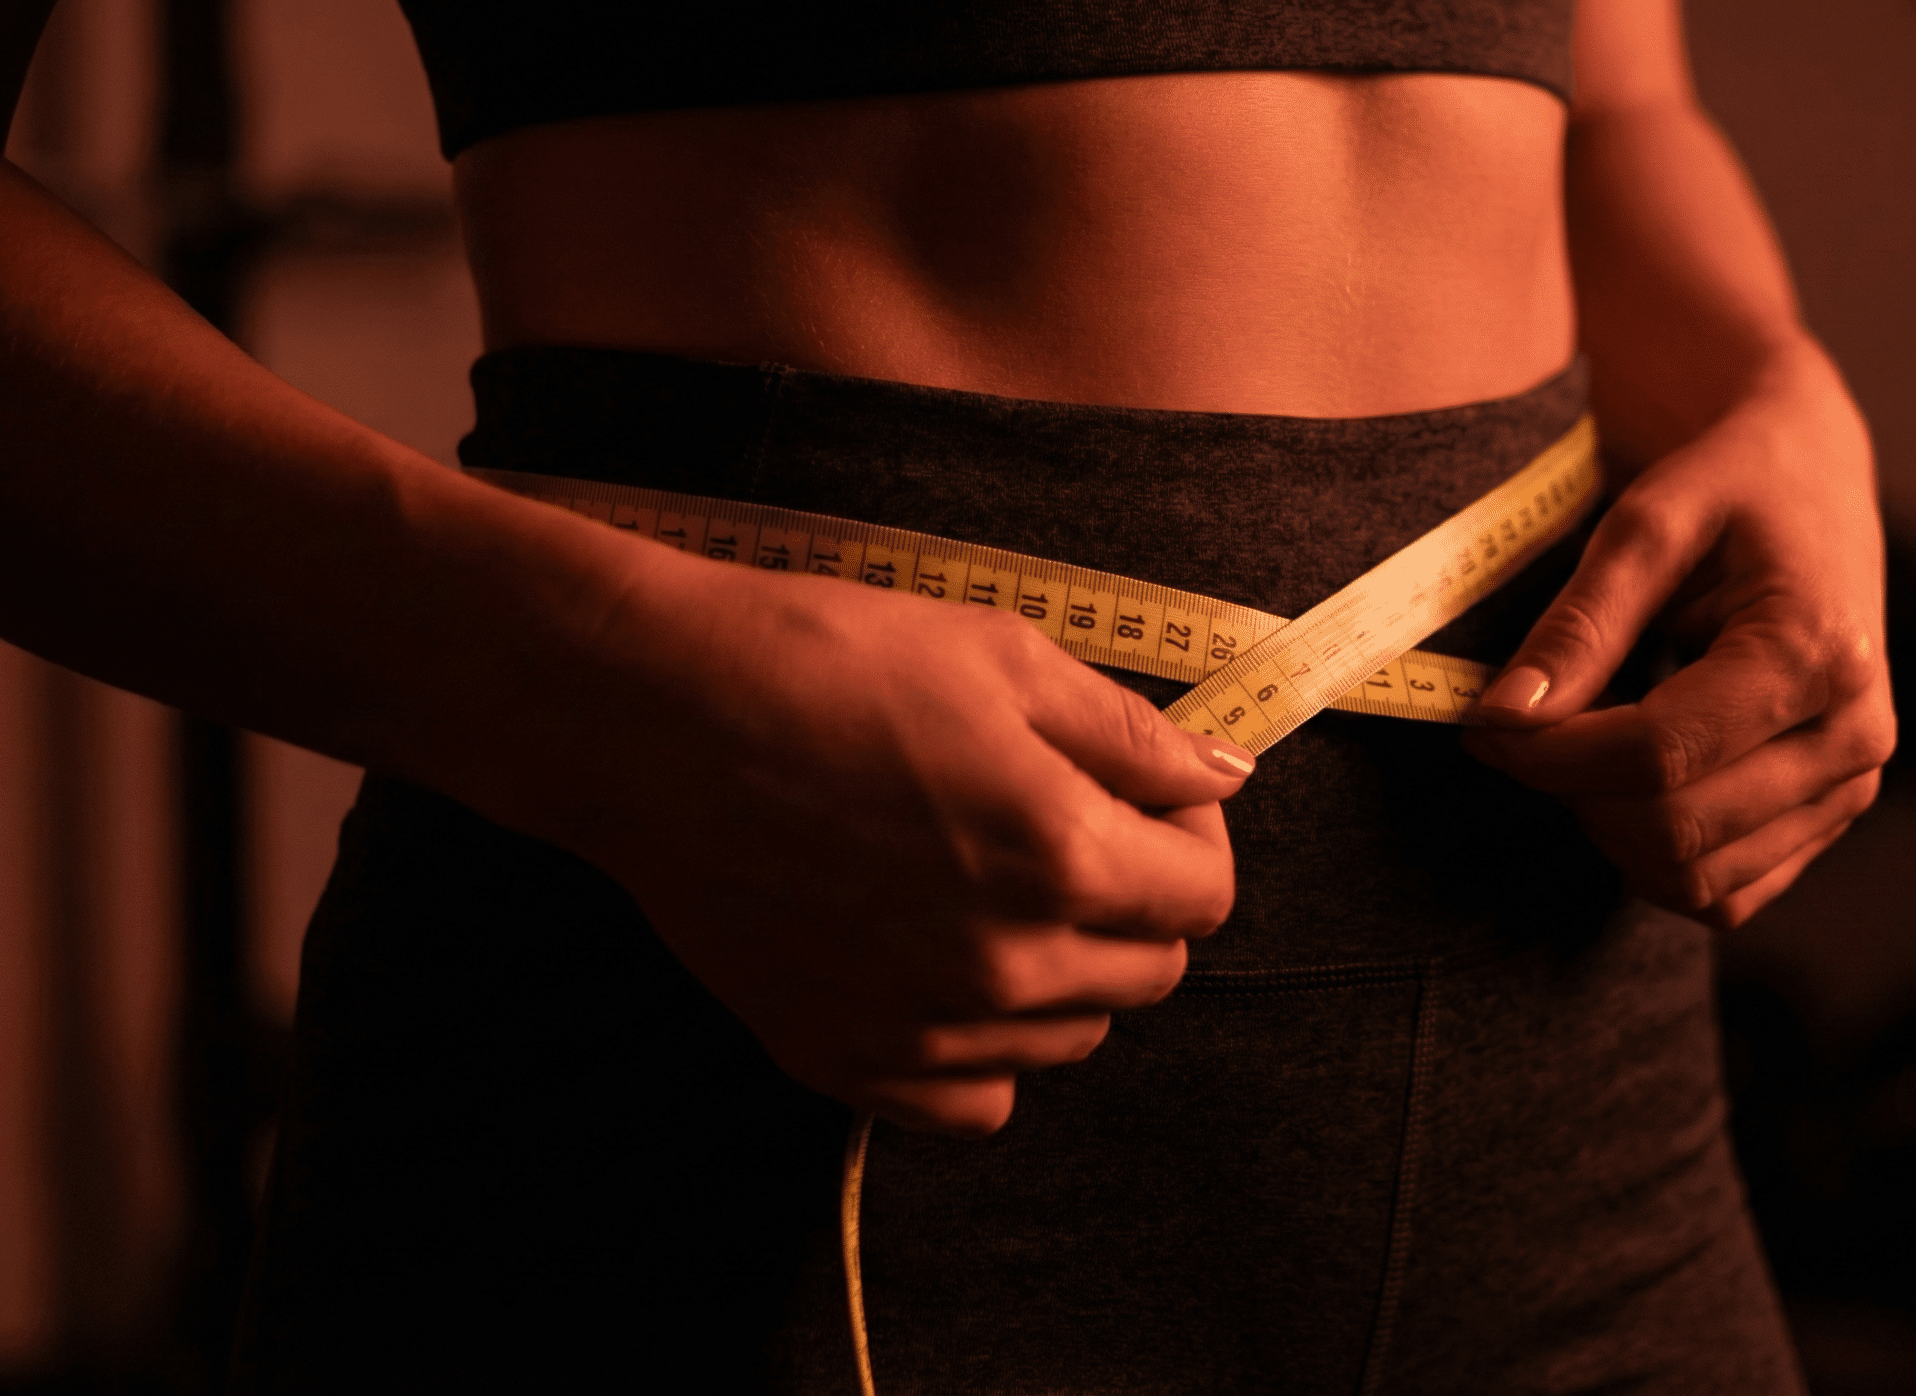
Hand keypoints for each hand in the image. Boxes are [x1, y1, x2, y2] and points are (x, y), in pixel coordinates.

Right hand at [537, 548, 1253, 1135]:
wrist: (649, 719)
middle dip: (1137, 898)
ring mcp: (923, 1026)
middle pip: (1151, 972)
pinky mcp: (846, 1060)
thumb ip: (1134, 736)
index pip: (1206, 893)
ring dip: (1067, 970)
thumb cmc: (822, 663)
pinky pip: (978, 1100)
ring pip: (1073, 1037)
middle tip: (1069, 827)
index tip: (1145, 797)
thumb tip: (1226, 774)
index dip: (1190, 834)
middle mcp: (1005, 964)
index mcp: (1061, 857)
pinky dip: (986, 1047)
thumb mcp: (1003, 657)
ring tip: (993, 885)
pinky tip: (945, 968)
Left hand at [1463, 349, 1893, 929]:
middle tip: (1517, 734)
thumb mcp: (1650, 521)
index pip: (1659, 754)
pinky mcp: (1829, 817)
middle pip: (1676, 829)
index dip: (1551, 756)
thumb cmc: (1732, 489)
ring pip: (1697, 880)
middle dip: (1571, 794)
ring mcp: (1850, 787)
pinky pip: (1726, 895)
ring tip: (1578, 750)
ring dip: (1607, 832)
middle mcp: (1853, 735)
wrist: (1814, 485)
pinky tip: (1624, 786)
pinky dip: (1655, 860)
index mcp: (1817, 652)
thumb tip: (1502, 716)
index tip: (1485, 725)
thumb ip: (1579, 623)